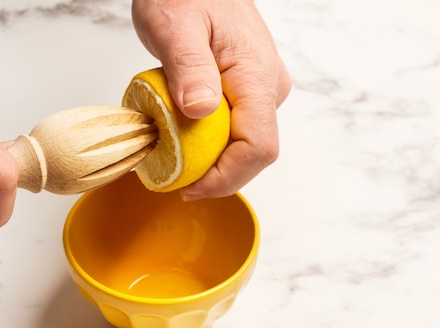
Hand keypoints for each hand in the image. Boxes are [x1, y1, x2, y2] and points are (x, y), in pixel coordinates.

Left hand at [131, 0, 290, 199]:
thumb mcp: (175, 26)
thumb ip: (189, 66)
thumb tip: (200, 110)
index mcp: (257, 77)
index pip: (258, 147)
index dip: (225, 178)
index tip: (187, 188)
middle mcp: (268, 89)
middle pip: (251, 154)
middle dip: (214, 175)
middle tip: (171, 175)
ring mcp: (260, 91)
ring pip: (242, 145)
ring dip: (209, 160)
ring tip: (172, 152)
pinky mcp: (246, 92)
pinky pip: (233, 130)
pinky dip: (207, 144)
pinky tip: (181, 136)